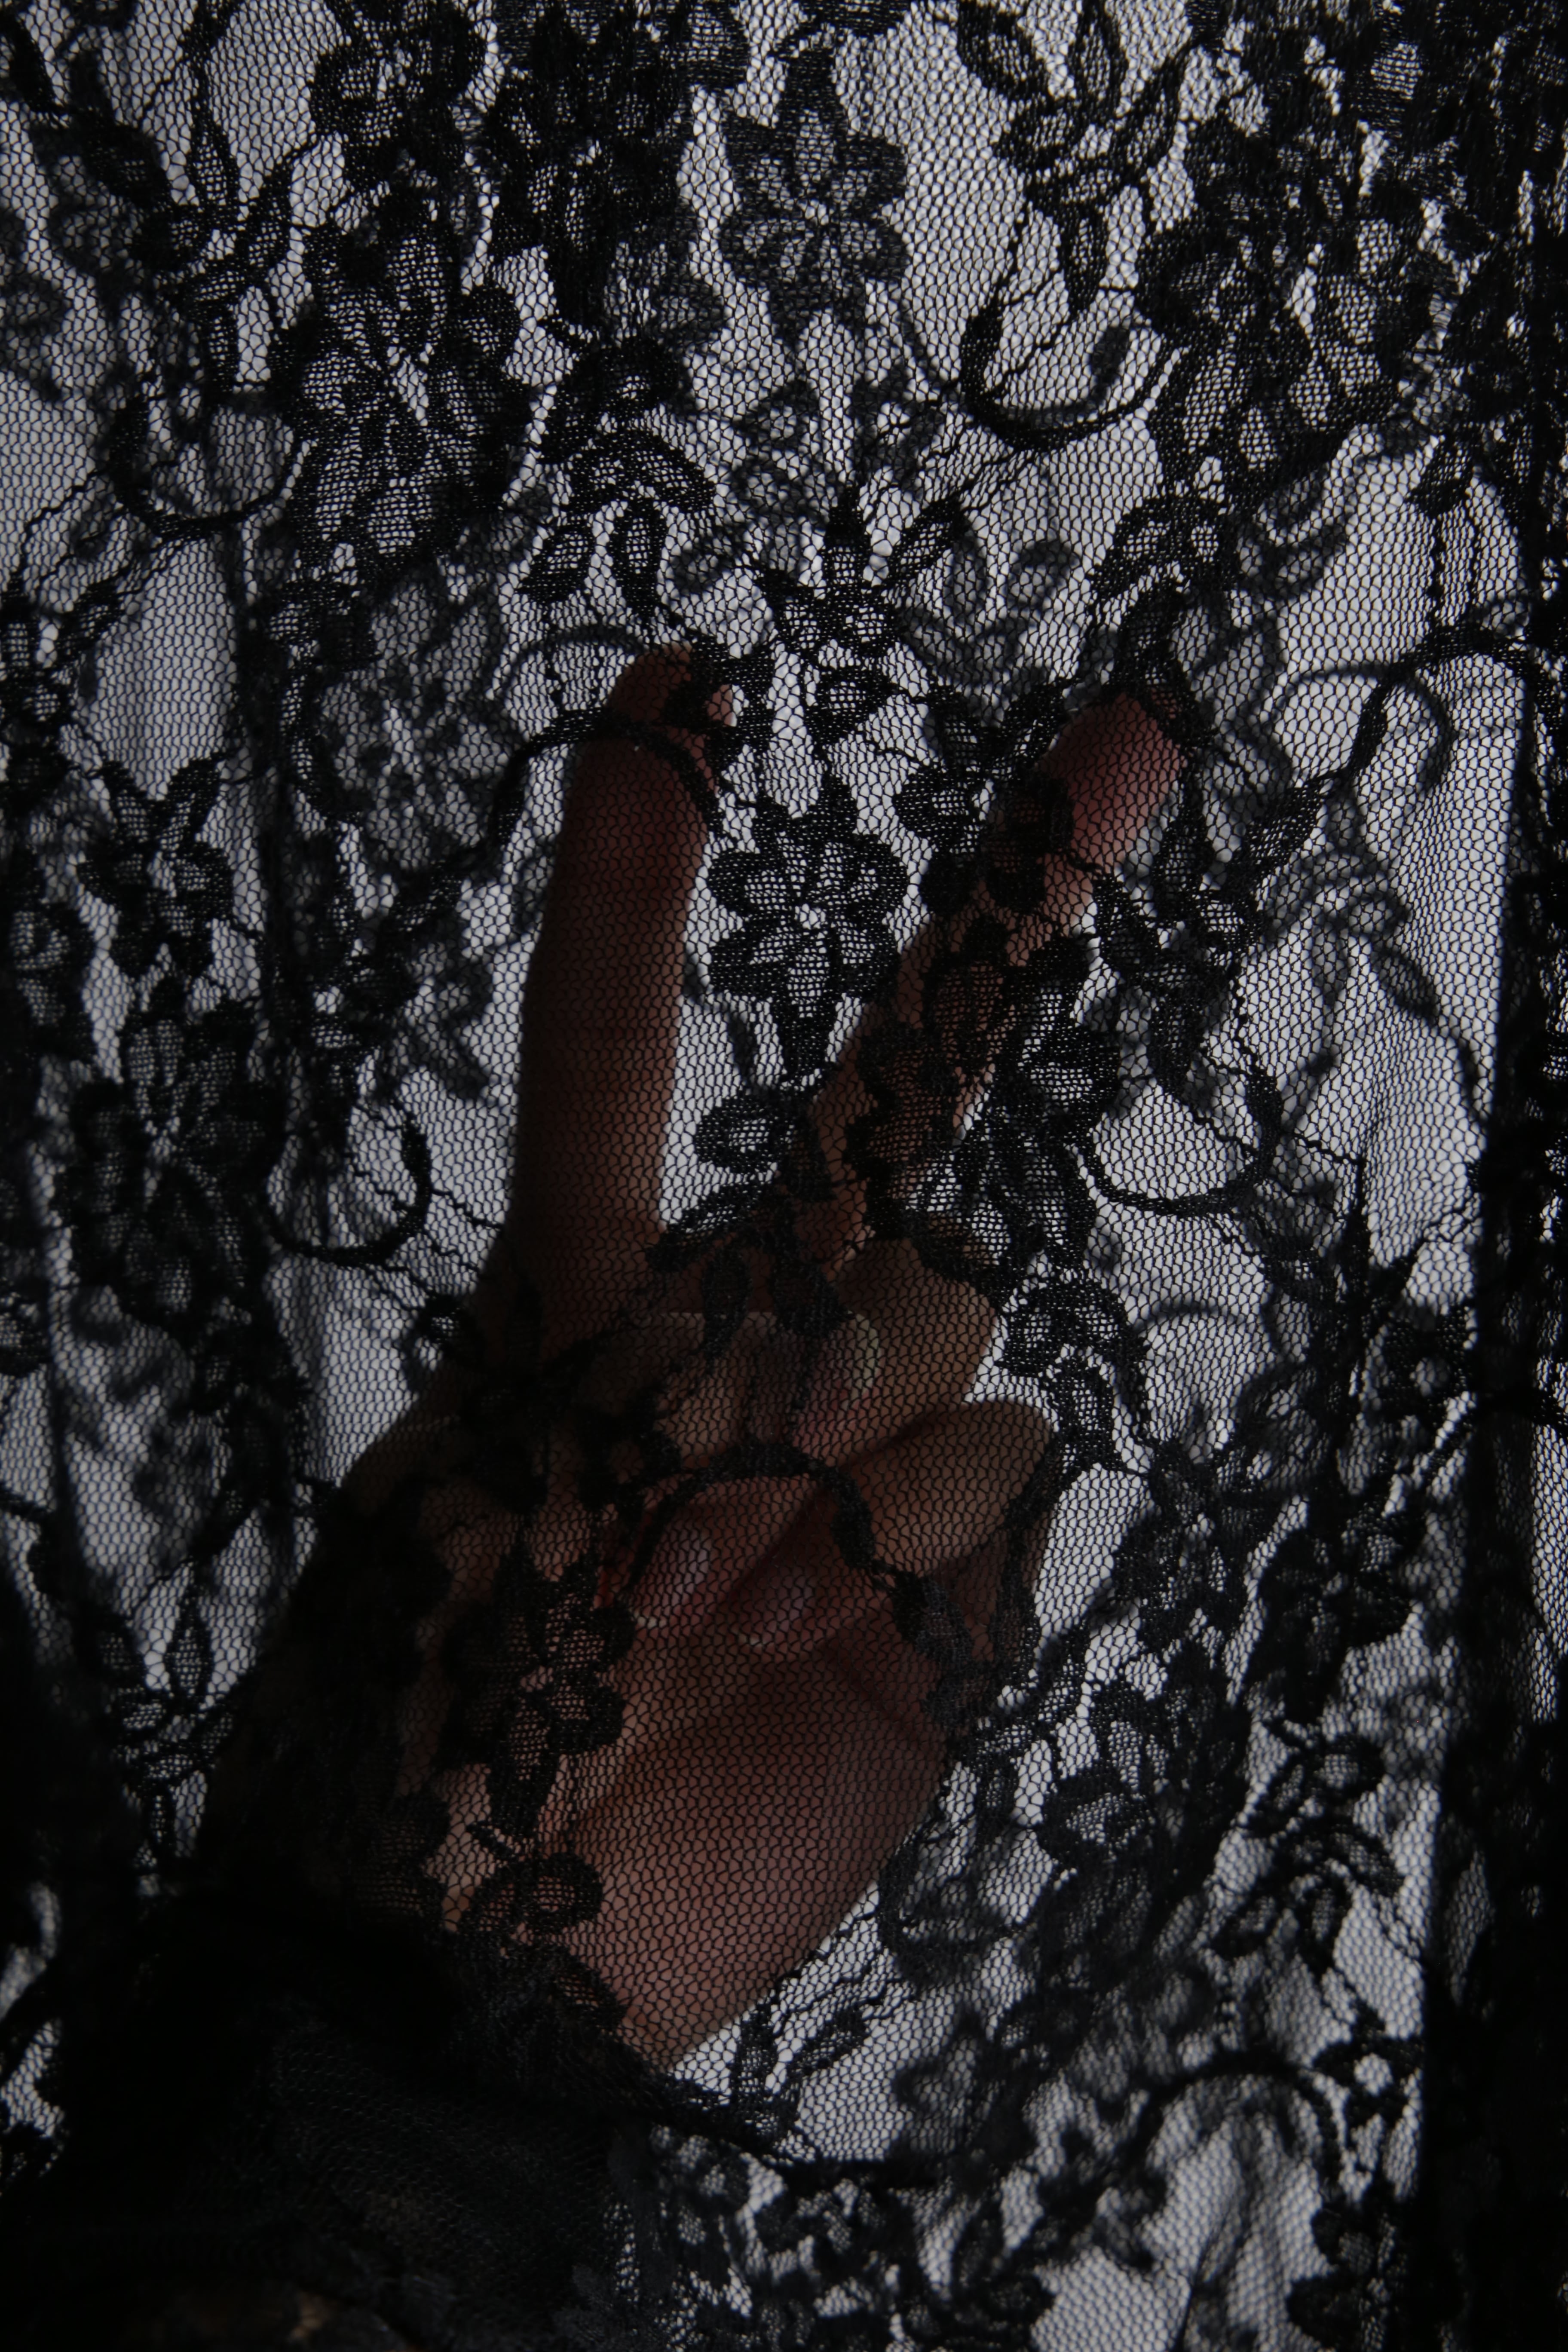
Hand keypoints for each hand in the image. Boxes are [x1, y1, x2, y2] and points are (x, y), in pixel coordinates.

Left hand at [334, 650, 1181, 2066]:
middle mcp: (754, 1331)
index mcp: (597, 1287)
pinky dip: (903, 1539)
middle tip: (1024, 932)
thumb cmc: (432, 1714)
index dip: (640, 880)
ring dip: (834, 1441)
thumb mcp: (474, 1501)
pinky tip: (796, 1627)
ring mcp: (867, 1445)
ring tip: (695, 1591)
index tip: (670, 689)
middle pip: (901, 1132)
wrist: (483, 1951)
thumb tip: (819, 1333)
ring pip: (951, 1317)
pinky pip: (1006, 1466)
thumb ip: (627, 1364)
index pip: (619, 1053)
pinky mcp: (949, 1565)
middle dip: (971, 999)